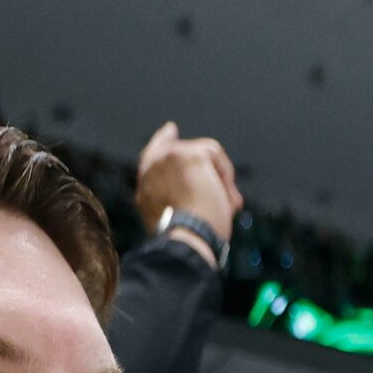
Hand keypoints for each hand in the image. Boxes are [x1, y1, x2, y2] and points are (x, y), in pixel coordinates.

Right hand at [133, 121, 240, 263]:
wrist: (184, 242)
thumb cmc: (187, 241)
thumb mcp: (180, 221)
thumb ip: (186, 199)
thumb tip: (223, 197)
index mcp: (146, 191)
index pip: (152, 159)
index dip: (162, 142)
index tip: (170, 130)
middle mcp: (151, 170)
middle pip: (177, 148)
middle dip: (202, 155)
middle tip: (219, 165)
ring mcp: (167, 159)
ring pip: (203, 154)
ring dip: (219, 179)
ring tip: (227, 206)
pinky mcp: (186, 155)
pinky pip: (214, 154)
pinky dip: (225, 176)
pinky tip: (226, 199)